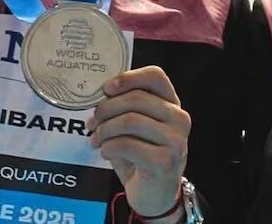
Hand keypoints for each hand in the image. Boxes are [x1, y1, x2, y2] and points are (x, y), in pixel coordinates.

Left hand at [87, 66, 189, 221]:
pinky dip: (109, 147)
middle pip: (136, 98)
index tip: (106, 88)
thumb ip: (125, 108)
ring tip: (96, 139)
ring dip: (104, 130)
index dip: (128, 77)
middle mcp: (179, 118)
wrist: (155, 195)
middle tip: (92, 122)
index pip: (155, 76)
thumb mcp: (135, 128)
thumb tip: (101, 96)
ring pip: (129, 120)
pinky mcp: (164, 161)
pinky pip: (126, 144)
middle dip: (106, 109)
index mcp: (172, 104)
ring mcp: (175, 140)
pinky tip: (106, 152)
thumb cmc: (142, 156)